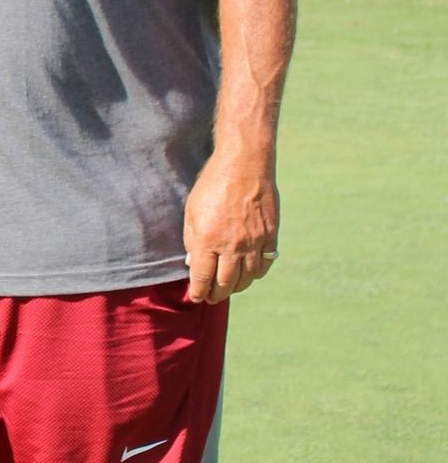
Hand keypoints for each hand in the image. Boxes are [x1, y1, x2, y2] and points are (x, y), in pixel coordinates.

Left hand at [182, 151, 278, 302]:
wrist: (244, 164)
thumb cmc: (212, 185)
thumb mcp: (191, 211)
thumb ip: (191, 240)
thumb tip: (194, 263)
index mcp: (207, 240)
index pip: (203, 278)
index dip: (199, 292)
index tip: (197, 297)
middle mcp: (232, 245)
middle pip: (225, 283)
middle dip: (216, 294)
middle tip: (211, 297)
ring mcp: (254, 242)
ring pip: (247, 277)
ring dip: (237, 287)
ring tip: (229, 287)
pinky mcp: (270, 235)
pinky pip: (265, 264)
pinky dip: (256, 273)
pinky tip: (249, 273)